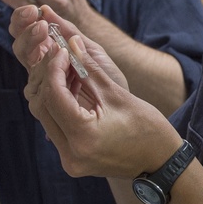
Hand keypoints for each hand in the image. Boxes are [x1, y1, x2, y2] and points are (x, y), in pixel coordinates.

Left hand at [10, 4, 176, 179]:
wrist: (161, 161)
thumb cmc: (147, 128)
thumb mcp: (117, 94)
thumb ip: (89, 68)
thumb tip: (71, 42)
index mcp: (83, 137)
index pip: (53, 95)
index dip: (54, 67)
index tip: (62, 49)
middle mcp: (70, 154)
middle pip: (41, 106)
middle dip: (48, 77)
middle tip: (60, 56)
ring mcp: (69, 160)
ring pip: (45, 116)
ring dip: (52, 90)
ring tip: (67, 69)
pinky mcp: (72, 159)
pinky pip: (55, 126)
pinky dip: (59, 105)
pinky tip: (70, 87)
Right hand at [10, 4, 126, 90]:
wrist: (121, 103)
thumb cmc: (107, 77)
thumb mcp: (91, 49)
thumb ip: (68, 31)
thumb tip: (45, 9)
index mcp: (51, 50)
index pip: (26, 31)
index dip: (24, 18)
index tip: (34, 9)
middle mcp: (41, 65)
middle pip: (20, 43)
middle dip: (24, 28)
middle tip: (39, 21)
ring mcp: (42, 81)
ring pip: (23, 59)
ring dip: (31, 42)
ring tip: (45, 31)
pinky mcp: (45, 98)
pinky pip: (34, 81)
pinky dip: (43, 65)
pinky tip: (55, 55)